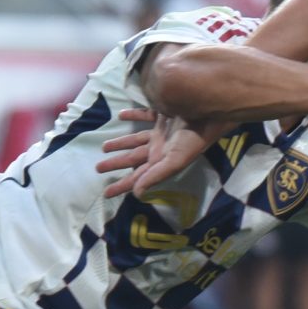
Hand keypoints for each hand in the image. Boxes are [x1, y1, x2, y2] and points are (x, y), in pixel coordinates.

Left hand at [95, 109, 216, 198]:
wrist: (209, 115)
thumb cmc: (193, 139)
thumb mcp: (174, 161)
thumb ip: (154, 176)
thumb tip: (136, 194)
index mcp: (159, 161)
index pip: (137, 178)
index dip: (122, 186)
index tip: (105, 194)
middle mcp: (158, 149)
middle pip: (132, 159)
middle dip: (116, 164)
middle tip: (98, 168)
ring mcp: (161, 133)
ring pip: (135, 140)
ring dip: (120, 143)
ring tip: (104, 146)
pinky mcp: (163, 116)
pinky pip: (144, 116)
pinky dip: (133, 115)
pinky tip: (121, 114)